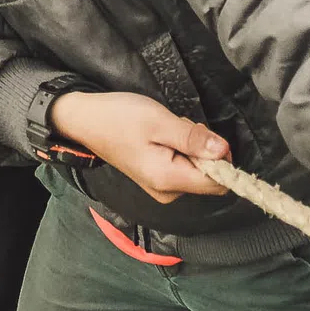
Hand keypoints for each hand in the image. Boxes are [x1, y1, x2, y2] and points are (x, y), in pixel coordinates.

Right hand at [49, 91, 229, 202]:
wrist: (85, 120)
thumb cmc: (119, 118)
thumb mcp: (159, 121)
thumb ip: (193, 139)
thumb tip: (224, 152)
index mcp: (168, 180)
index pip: (218, 183)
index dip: (222, 159)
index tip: (205, 135)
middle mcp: (168, 192)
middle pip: (209, 178)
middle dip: (203, 150)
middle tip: (179, 126)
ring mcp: (161, 187)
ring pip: (197, 171)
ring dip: (191, 147)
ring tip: (167, 128)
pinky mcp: (157, 179)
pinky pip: (184, 168)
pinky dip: (181, 150)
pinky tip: (163, 135)